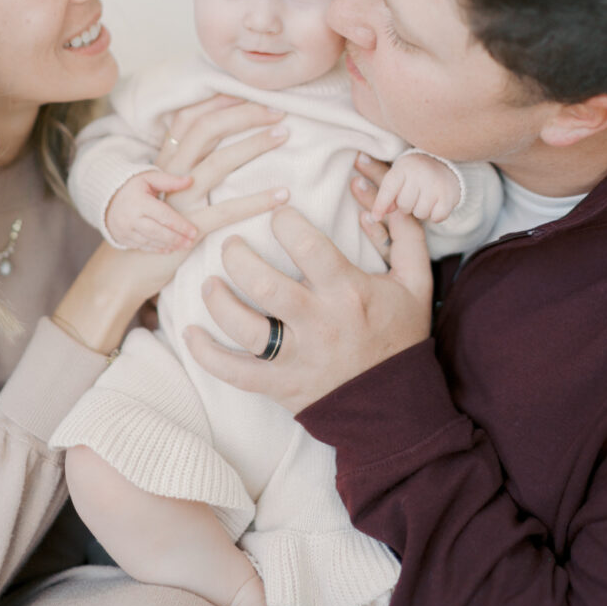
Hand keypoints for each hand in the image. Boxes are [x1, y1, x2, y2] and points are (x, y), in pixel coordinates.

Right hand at [54, 94, 289, 353]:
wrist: (130, 268)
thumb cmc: (159, 225)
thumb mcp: (171, 189)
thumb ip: (192, 165)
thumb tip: (225, 143)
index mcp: (168, 160)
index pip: (191, 117)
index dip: (219, 101)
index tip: (252, 92)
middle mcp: (171, 173)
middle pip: (206, 130)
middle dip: (244, 114)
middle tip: (279, 112)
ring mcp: (179, 200)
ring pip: (217, 162)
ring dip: (253, 145)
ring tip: (283, 136)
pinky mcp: (189, 228)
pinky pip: (227, 210)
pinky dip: (258, 201)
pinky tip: (282, 196)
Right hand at [105, 171, 196, 252]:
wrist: (106, 197)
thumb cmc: (133, 186)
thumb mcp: (149, 178)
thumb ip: (170, 181)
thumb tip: (190, 180)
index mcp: (139, 201)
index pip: (163, 215)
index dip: (180, 225)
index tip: (194, 231)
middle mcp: (130, 217)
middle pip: (157, 232)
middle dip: (176, 238)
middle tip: (191, 242)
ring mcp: (124, 230)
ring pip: (150, 241)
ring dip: (168, 245)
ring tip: (184, 246)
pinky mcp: (122, 238)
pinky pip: (141, 246)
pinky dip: (156, 249)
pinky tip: (169, 249)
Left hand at [183, 205, 432, 414]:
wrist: (395, 408)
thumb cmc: (399, 336)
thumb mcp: (415, 281)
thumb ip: (403, 233)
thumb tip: (371, 197)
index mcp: (348, 292)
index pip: (307, 247)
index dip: (285, 222)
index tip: (278, 216)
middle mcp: (318, 324)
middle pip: (263, 285)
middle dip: (237, 257)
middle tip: (230, 245)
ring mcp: (295, 358)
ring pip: (243, 327)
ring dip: (217, 300)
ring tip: (211, 281)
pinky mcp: (279, 385)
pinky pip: (233, 372)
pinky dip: (206, 353)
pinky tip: (191, 331)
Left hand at [369, 152, 460, 223]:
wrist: (444, 164)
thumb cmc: (414, 175)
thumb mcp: (398, 177)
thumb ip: (387, 194)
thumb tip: (377, 216)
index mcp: (403, 167)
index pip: (389, 188)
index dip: (380, 204)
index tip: (375, 217)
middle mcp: (420, 173)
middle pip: (404, 205)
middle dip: (406, 206)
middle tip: (413, 196)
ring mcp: (436, 184)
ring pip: (420, 213)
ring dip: (421, 211)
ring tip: (424, 198)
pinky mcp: (450, 195)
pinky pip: (436, 217)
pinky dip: (435, 215)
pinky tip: (436, 204)